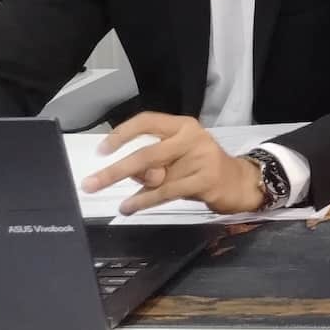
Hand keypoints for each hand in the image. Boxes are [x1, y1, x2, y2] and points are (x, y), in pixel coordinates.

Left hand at [80, 113, 265, 215]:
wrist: (239, 182)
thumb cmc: (201, 168)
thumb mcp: (176, 161)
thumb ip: (152, 165)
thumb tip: (127, 175)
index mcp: (182, 126)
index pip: (147, 121)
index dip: (121, 134)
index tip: (101, 150)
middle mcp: (191, 137)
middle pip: (146, 153)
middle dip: (115, 170)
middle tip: (90, 183)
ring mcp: (200, 157)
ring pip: (156, 176)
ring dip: (133, 191)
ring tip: (120, 203)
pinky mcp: (205, 179)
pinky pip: (166, 192)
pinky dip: (144, 201)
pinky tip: (130, 207)